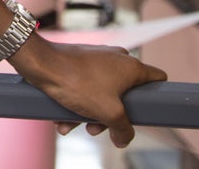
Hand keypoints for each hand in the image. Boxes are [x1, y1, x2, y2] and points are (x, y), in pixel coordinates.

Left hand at [8, 37, 166, 147]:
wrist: (41, 64)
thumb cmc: (77, 83)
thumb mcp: (108, 113)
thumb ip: (123, 129)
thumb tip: (123, 139)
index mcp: (132, 67)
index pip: (157, 79)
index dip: (156, 96)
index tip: (146, 112)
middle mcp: (117, 59)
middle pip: (126, 95)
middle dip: (111, 116)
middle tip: (95, 128)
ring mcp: (98, 59)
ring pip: (103, 94)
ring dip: (89, 114)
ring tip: (72, 125)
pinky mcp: (81, 63)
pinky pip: (86, 88)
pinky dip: (77, 104)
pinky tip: (62, 119)